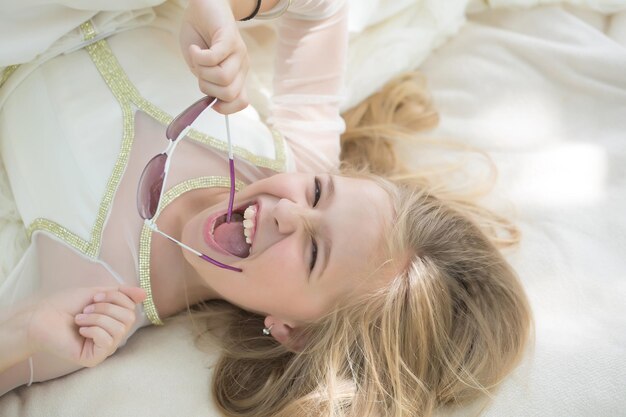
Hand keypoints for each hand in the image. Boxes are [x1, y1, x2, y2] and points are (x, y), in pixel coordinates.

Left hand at [26, 286, 145, 367]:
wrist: (42, 317)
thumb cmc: (66, 305)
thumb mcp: (98, 292)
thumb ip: (122, 293)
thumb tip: (145, 293)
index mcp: (114, 319)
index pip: (132, 308)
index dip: (116, 298)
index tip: (94, 296)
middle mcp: (112, 335)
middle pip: (129, 318)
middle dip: (107, 308)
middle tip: (86, 309)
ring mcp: (104, 348)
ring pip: (119, 329)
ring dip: (97, 318)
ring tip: (80, 319)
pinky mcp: (94, 358)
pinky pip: (107, 341)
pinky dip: (93, 330)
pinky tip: (80, 330)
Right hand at [180, 0, 249, 113]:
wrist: (203, 7)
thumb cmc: (199, 37)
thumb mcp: (201, 68)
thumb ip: (207, 83)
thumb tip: (210, 99)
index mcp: (237, 76)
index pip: (241, 102)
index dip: (224, 107)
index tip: (209, 99)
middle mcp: (241, 66)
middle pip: (228, 93)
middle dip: (207, 88)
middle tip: (199, 71)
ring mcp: (238, 52)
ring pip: (223, 78)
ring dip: (202, 71)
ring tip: (197, 56)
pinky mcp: (230, 38)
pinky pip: (216, 58)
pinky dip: (199, 57)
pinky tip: (194, 49)